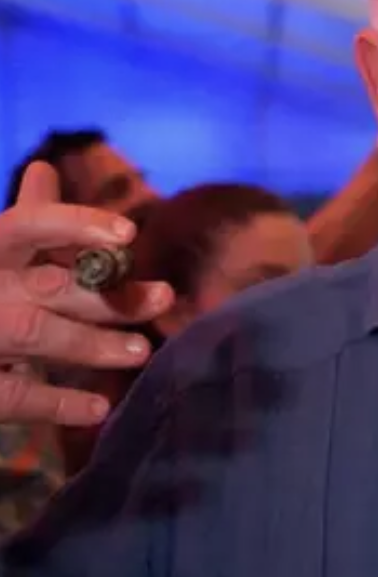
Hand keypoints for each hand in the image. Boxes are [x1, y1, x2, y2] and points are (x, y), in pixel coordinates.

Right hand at [0, 163, 172, 424]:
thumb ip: (24, 216)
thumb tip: (44, 168)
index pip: (28, 224)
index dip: (76, 224)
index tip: (130, 233)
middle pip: (47, 286)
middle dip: (107, 295)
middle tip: (163, 298)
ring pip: (33, 333)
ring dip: (91, 343)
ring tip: (141, 352)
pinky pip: (13, 395)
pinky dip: (57, 404)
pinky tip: (99, 408)